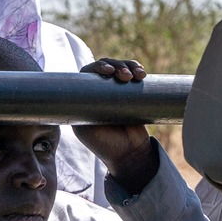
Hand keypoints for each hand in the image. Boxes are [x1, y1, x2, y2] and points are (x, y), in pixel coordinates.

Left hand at [71, 59, 158, 194]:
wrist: (129, 154)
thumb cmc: (105, 145)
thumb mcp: (86, 130)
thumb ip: (81, 113)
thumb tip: (79, 94)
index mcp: (85, 99)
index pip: (87, 75)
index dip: (97, 68)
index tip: (108, 71)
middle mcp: (99, 91)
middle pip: (105, 66)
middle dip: (116, 65)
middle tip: (124, 76)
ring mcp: (116, 90)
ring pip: (120, 67)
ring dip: (128, 66)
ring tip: (137, 75)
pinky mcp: (131, 92)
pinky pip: (133, 74)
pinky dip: (137, 69)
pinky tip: (142, 73)